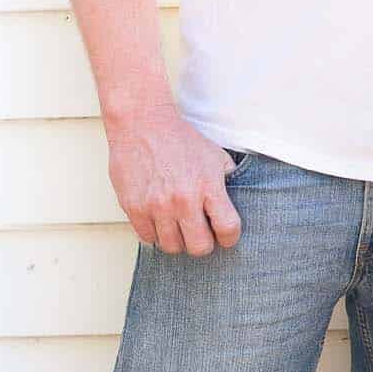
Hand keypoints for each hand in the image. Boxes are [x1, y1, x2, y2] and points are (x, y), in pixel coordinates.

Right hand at [107, 107, 241, 255]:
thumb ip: (230, 182)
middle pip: (199, 247)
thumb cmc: (181, 140)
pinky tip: (159, 219)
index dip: (230, 237)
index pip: (227, 229)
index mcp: (208, 187)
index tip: (226, 235)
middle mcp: (182, 200)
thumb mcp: (216, 156)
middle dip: (204, 243)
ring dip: (177, 239)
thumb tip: (238, 204)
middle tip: (201, 233)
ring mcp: (156, 206)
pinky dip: (154, 233)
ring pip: (171, 247)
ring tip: (178, 225)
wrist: (143, 124)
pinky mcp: (133, 207)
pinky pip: (147, 238)